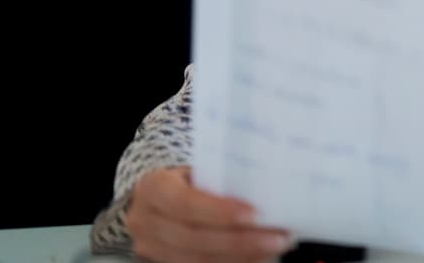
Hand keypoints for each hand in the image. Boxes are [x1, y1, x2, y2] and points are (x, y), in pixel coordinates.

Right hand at [125, 166, 292, 262]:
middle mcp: (145, 221)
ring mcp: (152, 248)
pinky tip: (260, 255)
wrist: (165, 197)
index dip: (218, 212)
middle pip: (192, 238)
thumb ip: (224, 180)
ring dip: (242, 256)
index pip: (184, 203)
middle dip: (239, 241)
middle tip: (278, 238)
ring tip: (275, 246)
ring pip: (198, 261)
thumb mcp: (198, 170)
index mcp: (153, 188)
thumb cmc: (191, 179)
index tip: (254, 214)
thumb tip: (271, 191)